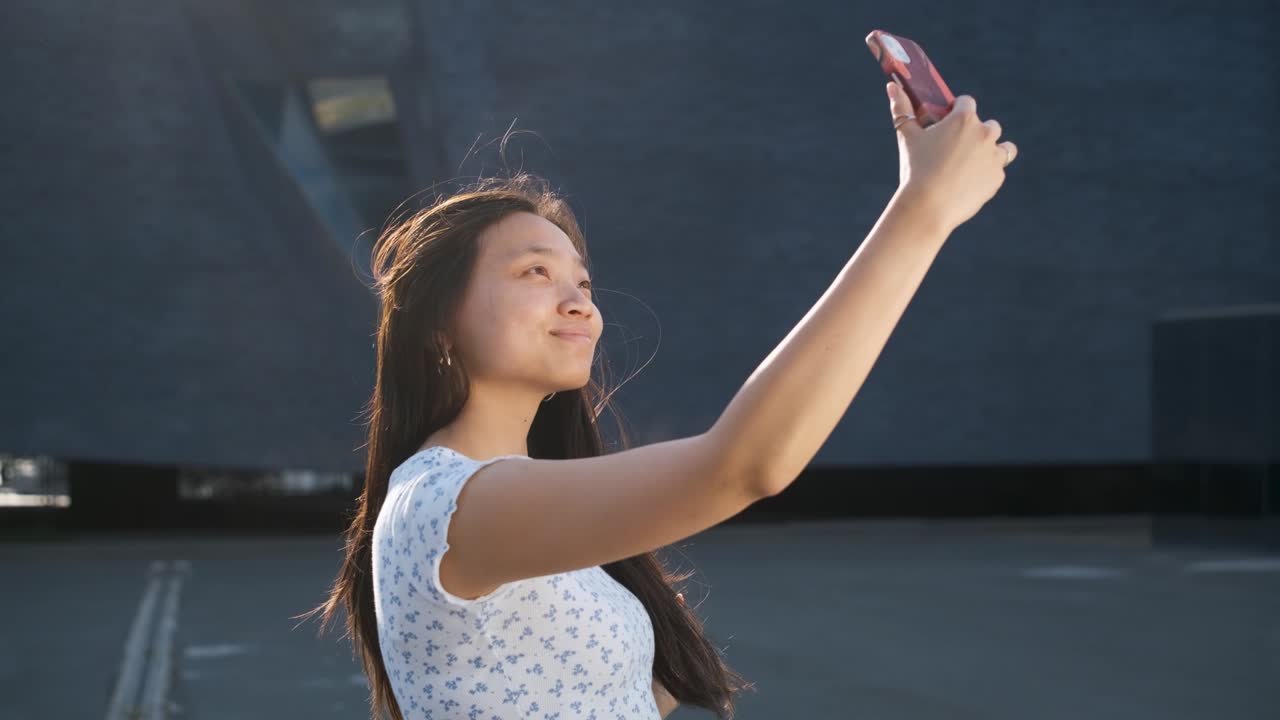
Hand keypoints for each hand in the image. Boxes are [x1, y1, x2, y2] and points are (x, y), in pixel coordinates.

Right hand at [887, 81, 1016, 233]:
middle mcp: (984, 133)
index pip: (967, 103)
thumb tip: (892, 86)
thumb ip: (901, 109)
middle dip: (976, 133)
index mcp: (963, 118)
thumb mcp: (907, 137)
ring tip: (974, 163)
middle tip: (957, 149)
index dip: (956, 112)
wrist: (927, 207)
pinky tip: (969, 183)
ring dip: (993, 151)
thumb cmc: (915, 169)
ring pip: (1004, 148)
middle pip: (988, 125)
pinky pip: (997, 171)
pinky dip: (986, 175)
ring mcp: (994, 156)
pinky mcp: (997, 177)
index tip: (948, 123)